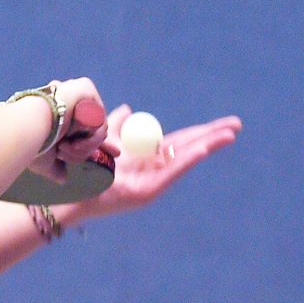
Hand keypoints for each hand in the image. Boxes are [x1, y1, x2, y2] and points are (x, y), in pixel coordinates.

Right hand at [29, 77, 110, 182]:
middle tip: (62, 151)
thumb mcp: (45, 161)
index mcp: (62, 113)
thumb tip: (63, 178)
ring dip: (82, 148)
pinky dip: (90, 139)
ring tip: (62, 148)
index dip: (99, 141)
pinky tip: (72, 142)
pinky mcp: (86, 87)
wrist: (27, 129)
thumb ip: (55, 168)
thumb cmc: (31, 145)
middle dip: (83, 150)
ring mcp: (79, 92)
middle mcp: (71, 99)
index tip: (116, 154)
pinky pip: (101, 122)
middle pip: (94, 130)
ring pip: (98, 129)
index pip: (88, 128)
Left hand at [61, 113, 240, 223]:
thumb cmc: (81, 168)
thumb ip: (115, 123)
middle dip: (213, 137)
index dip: (202, 130)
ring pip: (185, 159)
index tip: (223, 123)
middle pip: (189, 149)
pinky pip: (171, 172)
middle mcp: (153, 171)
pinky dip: (188, 159)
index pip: (180, 141)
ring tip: (228, 135)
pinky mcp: (146, 193)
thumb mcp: (101, 138)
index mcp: (147, 158)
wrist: (66, 191)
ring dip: (207, 145)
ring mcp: (152, 183)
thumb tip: (129, 109)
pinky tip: (203, 148)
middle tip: (237, 125)